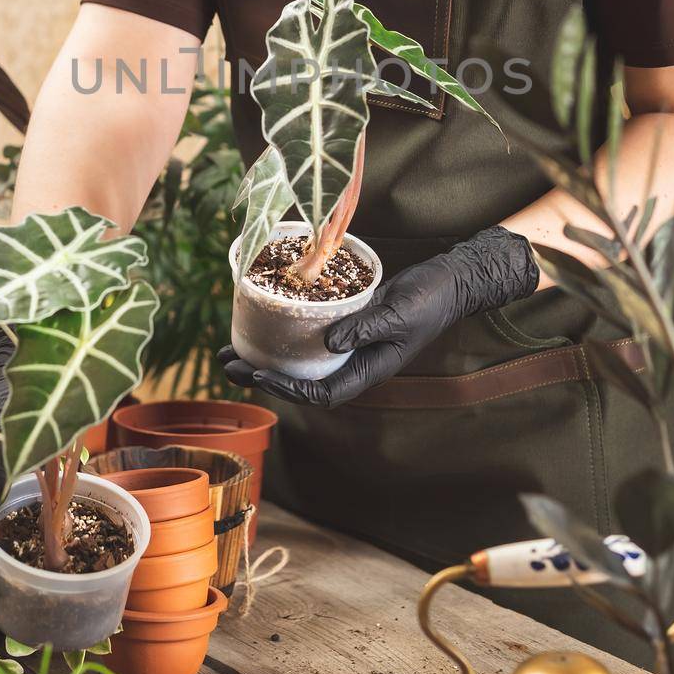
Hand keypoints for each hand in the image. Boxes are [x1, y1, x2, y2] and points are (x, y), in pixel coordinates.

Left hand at [218, 225, 539, 407]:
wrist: (447, 281)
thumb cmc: (429, 301)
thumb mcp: (397, 314)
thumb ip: (363, 329)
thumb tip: (328, 344)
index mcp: (367, 371)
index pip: (320, 392)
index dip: (287, 388)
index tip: (257, 373)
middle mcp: (353, 362)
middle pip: (300, 379)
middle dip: (261, 375)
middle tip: (226, 364)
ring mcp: (348, 344)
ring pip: (299, 358)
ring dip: (265, 354)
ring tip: (229, 348)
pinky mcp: (345, 323)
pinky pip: (308, 333)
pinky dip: (283, 330)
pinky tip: (262, 318)